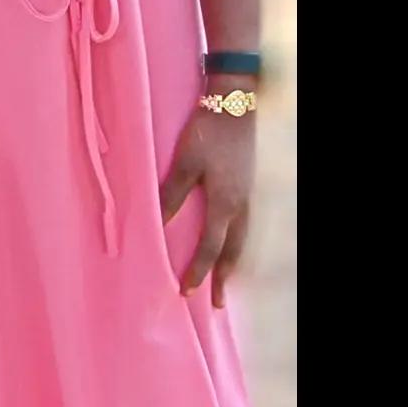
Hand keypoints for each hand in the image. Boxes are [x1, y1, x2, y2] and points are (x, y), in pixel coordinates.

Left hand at [159, 107, 254, 304]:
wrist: (234, 103)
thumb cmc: (206, 132)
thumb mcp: (185, 163)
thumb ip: (173, 195)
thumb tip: (160, 226)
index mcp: (225, 203)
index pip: (211, 248)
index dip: (198, 271)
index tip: (186, 291)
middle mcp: (241, 204)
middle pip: (234, 250)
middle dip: (225, 277)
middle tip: (218, 303)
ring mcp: (247, 194)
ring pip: (243, 238)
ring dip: (233, 260)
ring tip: (225, 278)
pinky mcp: (247, 184)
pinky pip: (244, 223)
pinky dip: (237, 240)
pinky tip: (230, 240)